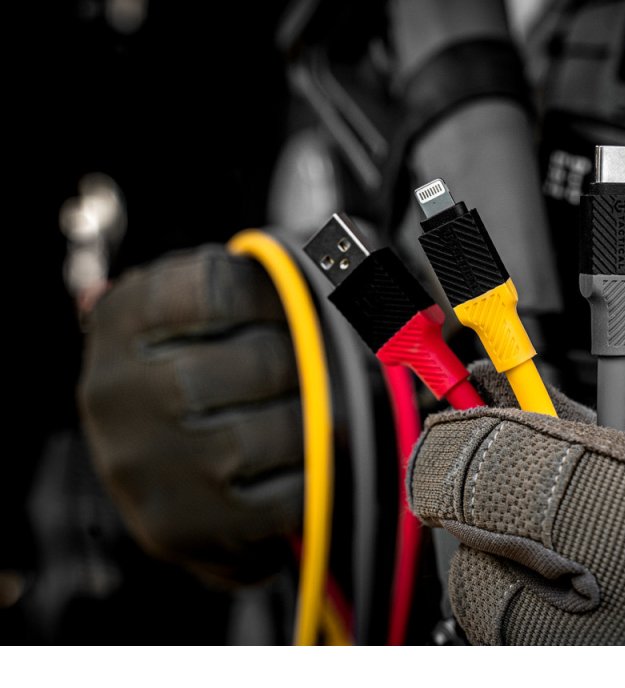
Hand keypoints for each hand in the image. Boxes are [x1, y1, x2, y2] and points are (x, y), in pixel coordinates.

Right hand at [79, 245, 302, 584]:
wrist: (160, 471)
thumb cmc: (202, 371)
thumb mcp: (209, 309)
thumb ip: (270, 272)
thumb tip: (357, 250)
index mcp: (121, 318)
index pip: (217, 288)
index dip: (274, 298)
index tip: (287, 309)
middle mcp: (115, 390)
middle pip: (258, 363)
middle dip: (305, 367)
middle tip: (313, 371)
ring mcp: (144, 464)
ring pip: (275, 433)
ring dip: (314, 423)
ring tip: (312, 414)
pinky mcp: (178, 525)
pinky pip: (284, 495)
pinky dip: (311, 477)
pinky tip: (298, 462)